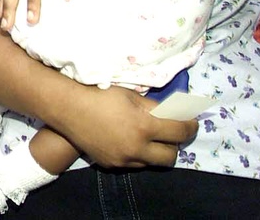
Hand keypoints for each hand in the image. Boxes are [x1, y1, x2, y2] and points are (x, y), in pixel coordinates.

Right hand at [56, 85, 197, 168]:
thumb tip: (178, 112)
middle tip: (170, 131)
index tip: (191, 120)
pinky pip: (134, 163)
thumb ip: (157, 107)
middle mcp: (137, 148)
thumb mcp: (132, 96)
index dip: (191, 125)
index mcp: (145, 127)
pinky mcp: (111, 164)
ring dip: (156, 151)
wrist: (68, 108)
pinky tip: (127, 140)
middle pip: (171, 156)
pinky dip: (137, 154)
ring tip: (148, 136)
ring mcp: (124, 159)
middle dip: (175, 143)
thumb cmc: (101, 95)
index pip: (181, 131)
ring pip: (153, 162)